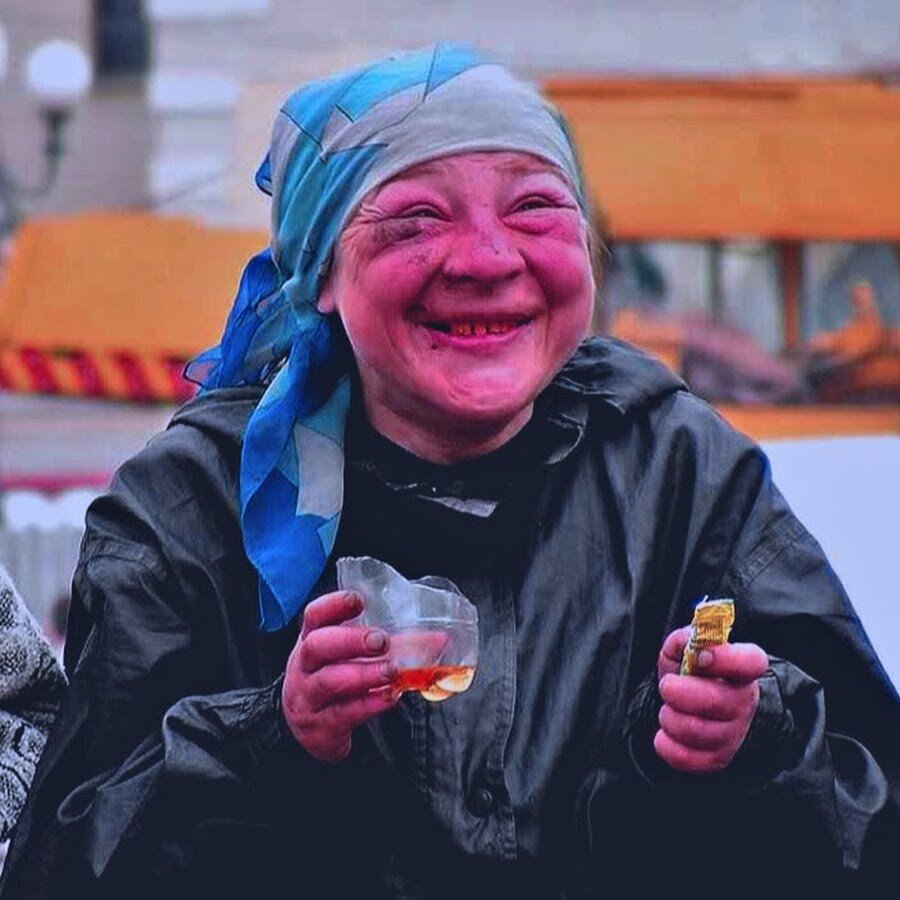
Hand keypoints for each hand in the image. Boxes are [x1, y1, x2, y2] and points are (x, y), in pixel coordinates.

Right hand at [281, 590, 398, 761]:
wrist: (308, 727)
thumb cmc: (333, 677)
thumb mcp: (347, 657)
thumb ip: (388, 644)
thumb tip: (438, 640)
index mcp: (311, 639)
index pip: (315, 615)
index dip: (334, 605)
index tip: (359, 600)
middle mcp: (304, 666)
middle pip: (318, 646)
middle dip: (351, 640)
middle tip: (382, 640)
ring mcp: (309, 696)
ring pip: (330, 680)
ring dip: (365, 674)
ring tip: (391, 670)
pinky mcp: (321, 725)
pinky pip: (343, 713)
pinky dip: (369, 703)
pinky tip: (389, 697)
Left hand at [654, 626, 768, 772]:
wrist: (697, 706)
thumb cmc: (694, 673)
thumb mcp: (687, 649)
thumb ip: (686, 639)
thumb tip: (687, 641)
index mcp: (743, 669)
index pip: (751, 662)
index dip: (726, 659)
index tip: (701, 657)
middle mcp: (744, 702)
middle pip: (715, 701)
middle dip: (678, 692)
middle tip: (666, 685)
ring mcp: (734, 733)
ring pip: (695, 730)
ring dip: (669, 717)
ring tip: (667, 709)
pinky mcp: (718, 758)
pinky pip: (686, 758)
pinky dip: (666, 745)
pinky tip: (665, 734)